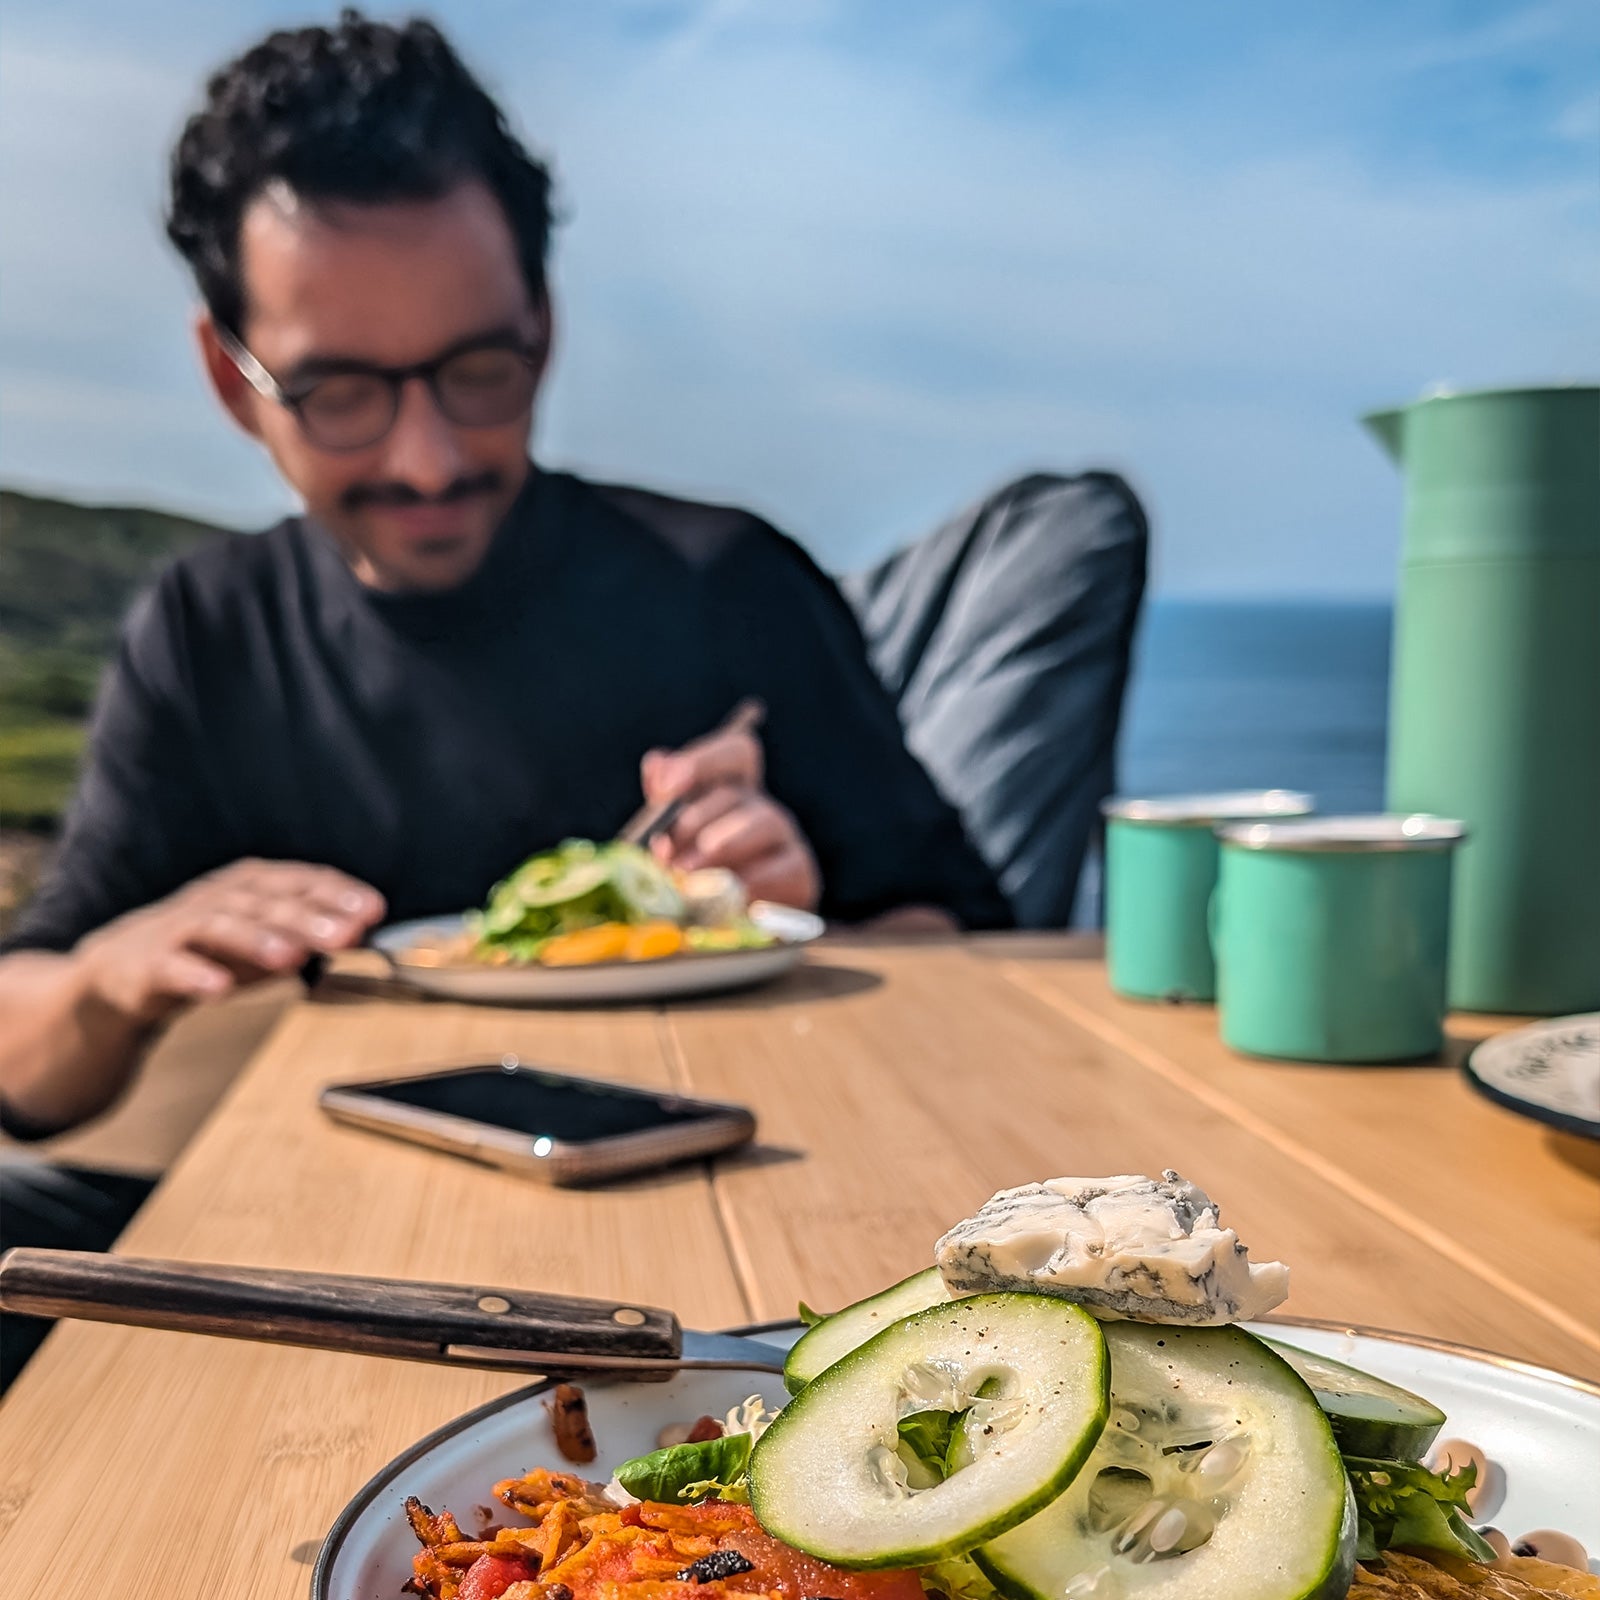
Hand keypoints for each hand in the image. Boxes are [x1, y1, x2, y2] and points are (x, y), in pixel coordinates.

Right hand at [76, 859, 385, 1025]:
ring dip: (258, 939)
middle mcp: (218, 897)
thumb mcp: (266, 938)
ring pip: (222, 926)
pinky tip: (219, 989)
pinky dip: (197, 976)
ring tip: (291, 957)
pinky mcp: (150, 963)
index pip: (299, 881)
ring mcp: (182, 927)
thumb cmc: (211, 949)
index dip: (337, 893)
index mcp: (250, 885)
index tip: (373, 909)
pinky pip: (172, 966)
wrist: (124, 968)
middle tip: (346, 934)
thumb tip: (365, 930)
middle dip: (309, 917)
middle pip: (267, 903)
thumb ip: (312, 932)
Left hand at [641, 724, 820, 911]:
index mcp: (729, 789)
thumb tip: (657, 764)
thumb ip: (662, 803)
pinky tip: (727, 897)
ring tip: (686, 873)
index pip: (735, 752)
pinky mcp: (801, 871)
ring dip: (722, 845)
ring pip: (763, 823)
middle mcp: (760, 805)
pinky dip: (752, 882)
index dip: (702, 762)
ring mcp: (785, 836)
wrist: (732, 930)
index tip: (667, 788)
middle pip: (736, 793)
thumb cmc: (695, 878)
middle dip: (695, 820)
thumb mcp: (671, 840)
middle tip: (665, 849)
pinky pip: (783, 868)